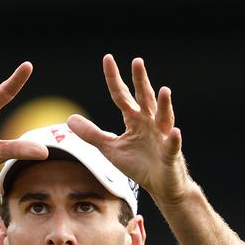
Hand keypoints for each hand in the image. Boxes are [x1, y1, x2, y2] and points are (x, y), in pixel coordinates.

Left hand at [67, 55, 194, 206]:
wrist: (161, 186)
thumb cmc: (138, 165)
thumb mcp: (110, 149)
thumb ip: (92, 134)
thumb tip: (69, 119)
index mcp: (134, 120)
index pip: (122, 96)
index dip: (114, 79)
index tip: (108, 58)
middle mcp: (150, 123)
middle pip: (144, 99)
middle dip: (141, 81)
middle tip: (137, 62)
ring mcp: (162, 137)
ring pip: (163, 117)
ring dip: (164, 105)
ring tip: (164, 91)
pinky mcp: (171, 155)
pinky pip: (172, 146)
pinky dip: (174, 139)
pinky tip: (175, 132)